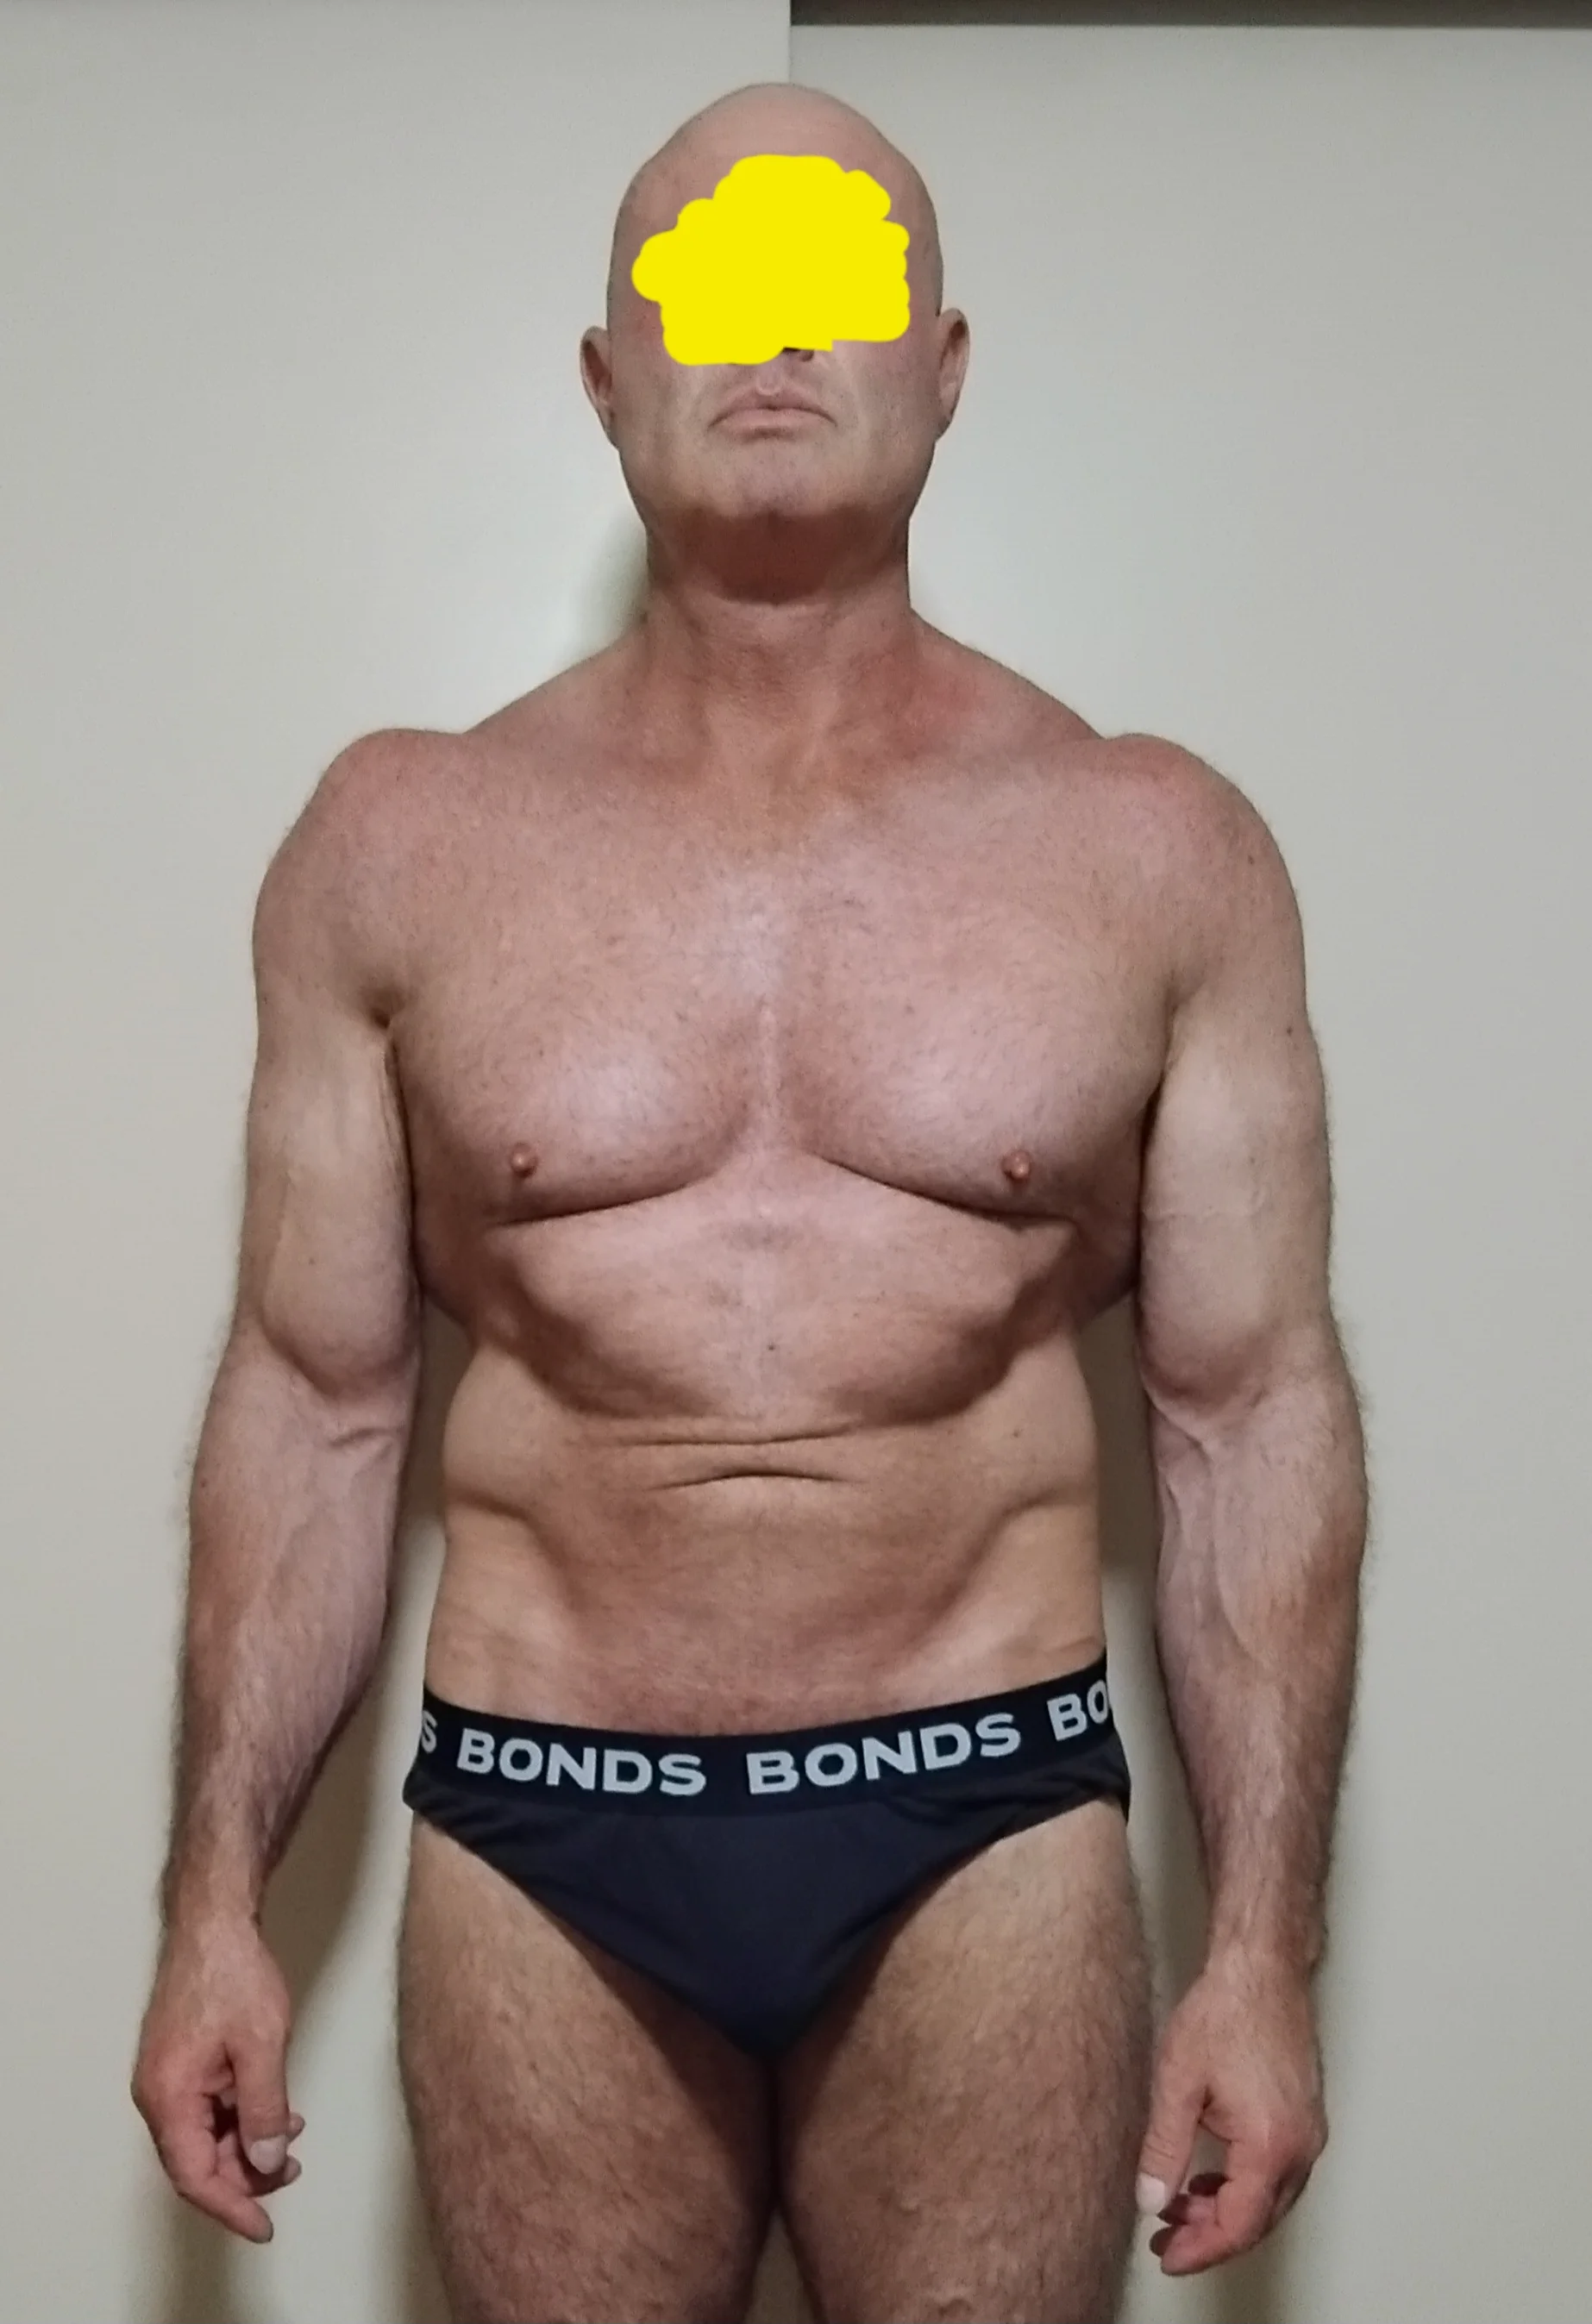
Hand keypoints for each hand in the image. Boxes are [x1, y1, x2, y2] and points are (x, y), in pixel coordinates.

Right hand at [131, 1915, 305, 2242]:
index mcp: (168, 2096)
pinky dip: (242, 2116)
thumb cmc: (232, 1972)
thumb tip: (266, 2161)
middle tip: (291, 2172)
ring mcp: (169, 2077)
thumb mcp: (262, 2045)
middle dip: (245, 2173)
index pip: (194, 2175)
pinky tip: (276, 2110)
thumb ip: (264, 2108)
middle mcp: (159, 2093)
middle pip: (198, 2159)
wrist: (215, 1920)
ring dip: (247, 2143)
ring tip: (291, 2139)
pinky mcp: (182, 2062)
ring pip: (206, 2134)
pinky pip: (209, 2108)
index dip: (231, 2206)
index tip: (263, 2227)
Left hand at [1136, 1951, 1325, 2274]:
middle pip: (1259, 2220)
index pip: (1238, 2226)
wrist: (1260, 1966)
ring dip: (1227, 2210)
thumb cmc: (1224, 2011)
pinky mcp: (1305, 2116)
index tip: (1169, 2257)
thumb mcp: (1177, 2082)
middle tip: (1166, 2238)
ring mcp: (1309, 2131)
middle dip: (1211, 2235)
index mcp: (1271, 2145)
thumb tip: (1150, 2200)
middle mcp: (1301, 2146)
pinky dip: (1244, 2185)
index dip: (1201, 2250)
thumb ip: (1163, 2148)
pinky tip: (1210, 2177)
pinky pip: (1277, 2172)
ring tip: (1179, 2206)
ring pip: (1270, 2199)